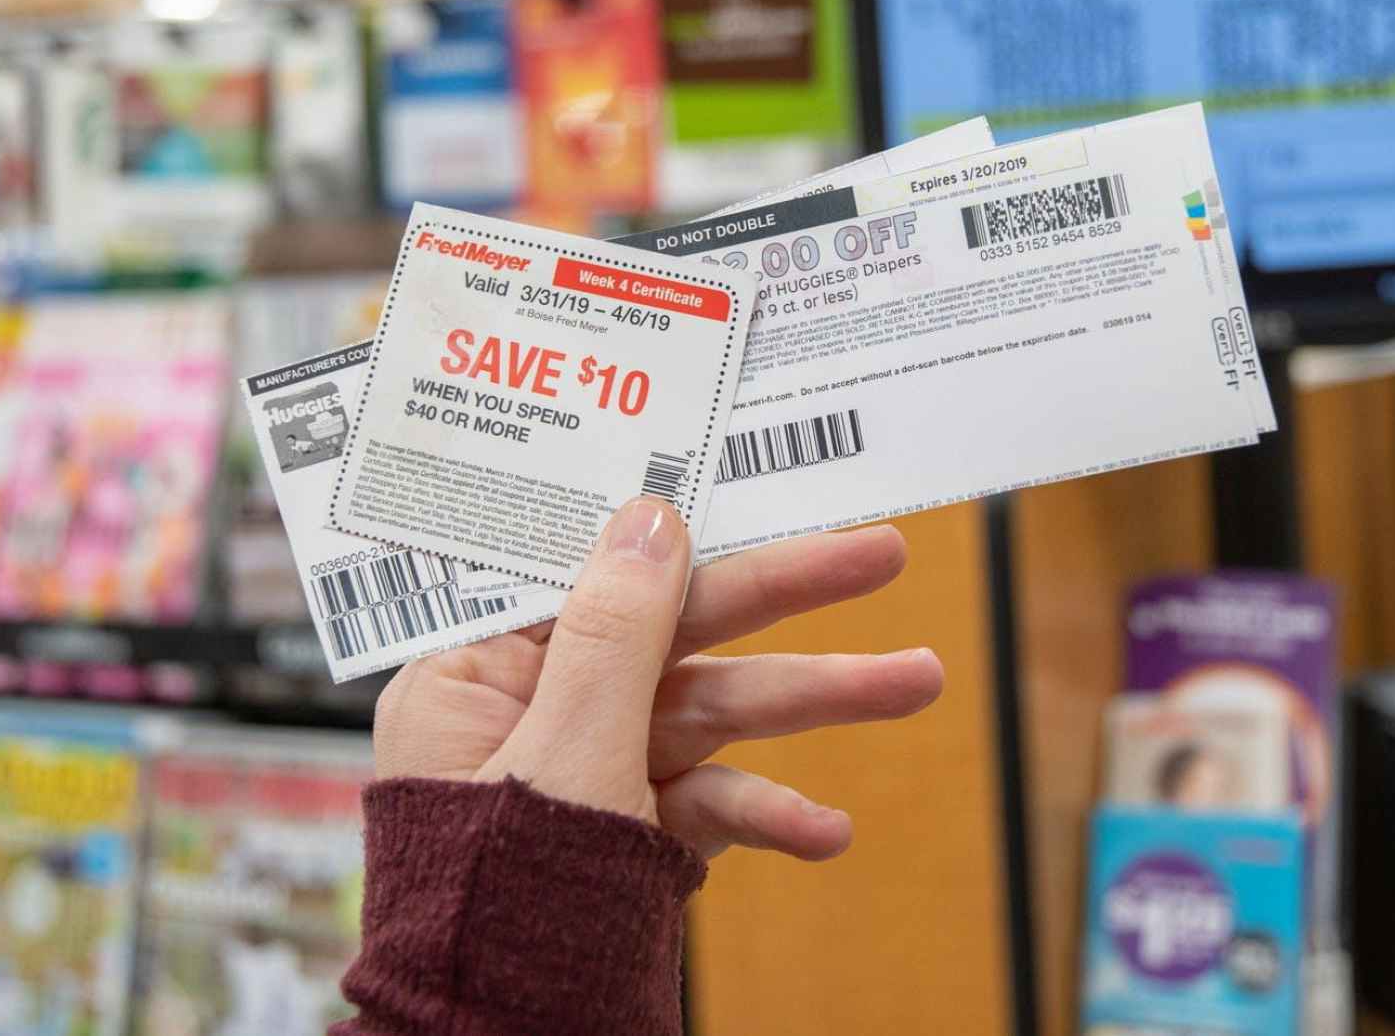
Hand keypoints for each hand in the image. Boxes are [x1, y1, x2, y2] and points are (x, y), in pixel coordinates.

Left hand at [373, 497, 941, 860]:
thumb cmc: (493, 911)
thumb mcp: (565, 753)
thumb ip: (615, 633)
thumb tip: (649, 518)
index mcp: (475, 676)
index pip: (586, 572)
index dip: (674, 528)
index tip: (752, 483)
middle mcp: (532, 713)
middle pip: (671, 632)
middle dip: (785, 603)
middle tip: (882, 556)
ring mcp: (589, 775)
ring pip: (711, 713)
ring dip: (813, 705)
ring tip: (919, 683)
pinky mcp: (631, 835)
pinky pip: (708, 802)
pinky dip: (767, 812)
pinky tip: (825, 830)